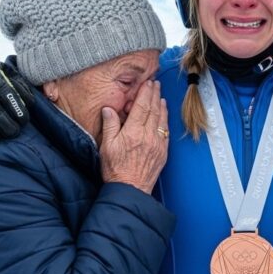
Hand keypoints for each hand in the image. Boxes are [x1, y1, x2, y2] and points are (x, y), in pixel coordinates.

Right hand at [99, 80, 168, 194]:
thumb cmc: (116, 170)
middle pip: (153, 110)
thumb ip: (110, 125)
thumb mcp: (106, 146)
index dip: (145, 93)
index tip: (147, 84)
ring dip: (162, 106)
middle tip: (156, 84)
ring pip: (161, 119)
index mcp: (133, 132)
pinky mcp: (163, 152)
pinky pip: (166, 132)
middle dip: (155, 95)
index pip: (141, 107)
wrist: (130, 189)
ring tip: (161, 96)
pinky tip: (164, 115)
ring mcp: (157, 144)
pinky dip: (165, 120)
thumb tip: (109, 109)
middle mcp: (148, 136)